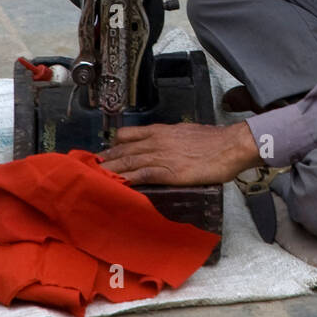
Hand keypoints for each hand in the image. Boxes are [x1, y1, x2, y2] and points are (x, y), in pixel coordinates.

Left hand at [98, 121, 262, 185]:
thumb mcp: (187, 133)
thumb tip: (166, 147)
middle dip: (104, 160)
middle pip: (122, 150)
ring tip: (91, 179)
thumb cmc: (214, 141)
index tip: (100, 154)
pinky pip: (140, 175)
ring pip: (126, 162)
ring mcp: (161, 156)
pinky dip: (125, 180)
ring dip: (108, 171)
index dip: (112, 146)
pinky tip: (115, 186)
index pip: (128, 136)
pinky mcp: (168, 171)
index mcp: (161, 131)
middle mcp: (156, 141)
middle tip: (86, 169)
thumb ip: (172, 140)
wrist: (230, 146)